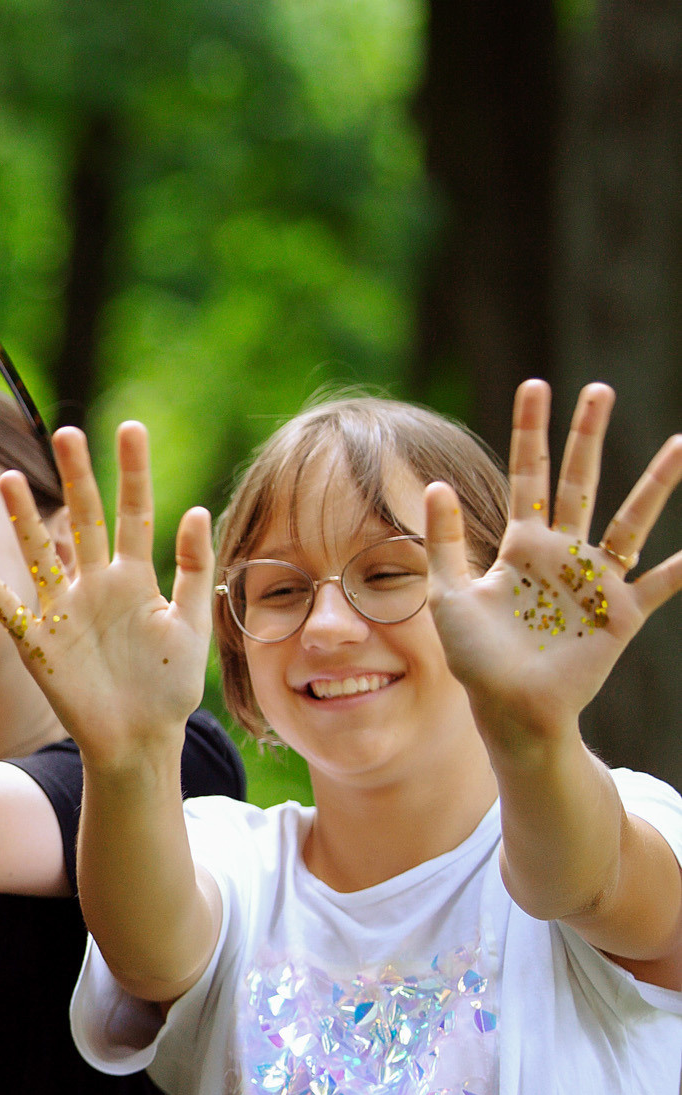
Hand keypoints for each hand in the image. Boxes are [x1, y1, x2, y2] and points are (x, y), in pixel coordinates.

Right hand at [0, 422, 213, 763]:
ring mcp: (63, 610)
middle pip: (83, 518)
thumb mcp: (191, 626)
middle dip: (76, 476)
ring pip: (39, 552)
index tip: (130, 427)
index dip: (132, 471)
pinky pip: (6, 607)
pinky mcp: (38, 642)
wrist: (138, 739)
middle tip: (67, 433)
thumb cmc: (169, 686)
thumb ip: (194, 570)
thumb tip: (197, 509)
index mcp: (135, 578)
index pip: (134, 512)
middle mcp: (95, 585)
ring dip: (22, 517)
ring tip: (7, 477)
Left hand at [427, 380, 681, 747]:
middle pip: (579, 481)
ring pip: (631, 519)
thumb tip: (437, 484)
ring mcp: (596, 579)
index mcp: (520, 543)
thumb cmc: (477, 656)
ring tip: (681, 444)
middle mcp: (562, 552)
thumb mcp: (449, 595)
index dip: (531, 432)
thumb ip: (445, 542)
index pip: (527, 475)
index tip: (537, 386)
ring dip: (656, 483)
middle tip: (599, 389)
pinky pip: (663, 583)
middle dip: (588, 436)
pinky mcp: (622, 612)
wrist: (509, 708)